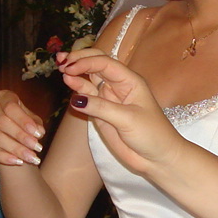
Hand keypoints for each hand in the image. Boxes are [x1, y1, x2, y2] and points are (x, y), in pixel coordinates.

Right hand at [0, 90, 46, 166]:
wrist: (11, 133)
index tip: (39, 134)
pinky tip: (17, 161)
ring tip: (31, 158)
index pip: (10, 107)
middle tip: (37, 148)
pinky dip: (3, 157)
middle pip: (2, 122)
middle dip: (21, 136)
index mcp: (3, 97)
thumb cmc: (23, 122)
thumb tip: (39, 132)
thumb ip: (36, 124)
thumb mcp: (32, 119)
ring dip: (15, 149)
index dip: (24, 121)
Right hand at [57, 48, 181, 177]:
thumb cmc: (152, 135)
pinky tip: (68, 83)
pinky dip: (77, 88)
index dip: (86, 62)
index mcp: (129, 80)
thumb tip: (76, 99)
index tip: (69, 67)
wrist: (157, 158)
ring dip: (75, 72)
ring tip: (60, 69)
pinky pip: (87, 96)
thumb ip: (101, 108)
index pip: (105, 63)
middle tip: (60, 60)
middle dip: (79, 59)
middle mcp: (118, 85)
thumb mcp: (128, 119)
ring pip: (89, 78)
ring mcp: (109, 98)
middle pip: (96, 63)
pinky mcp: (101, 112)